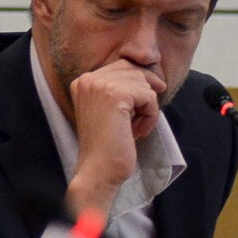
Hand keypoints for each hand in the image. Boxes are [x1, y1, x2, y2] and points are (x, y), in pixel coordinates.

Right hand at [66, 60, 165, 216]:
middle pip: (133, 70)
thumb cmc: (107, 146)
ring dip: (148, 107)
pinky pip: (149, 97)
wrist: (98, 171)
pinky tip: (139, 132)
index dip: (139, 83)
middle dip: (146, 91)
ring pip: (143, 83)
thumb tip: (154, 78)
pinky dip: (151, 116)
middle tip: (145, 115)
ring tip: (138, 128)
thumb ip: (122, 90)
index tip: (145, 102)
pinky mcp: (116, 95)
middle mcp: (88, 79)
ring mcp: (100, 85)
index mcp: (83, 81)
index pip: (121, 66)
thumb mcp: (111, 111)